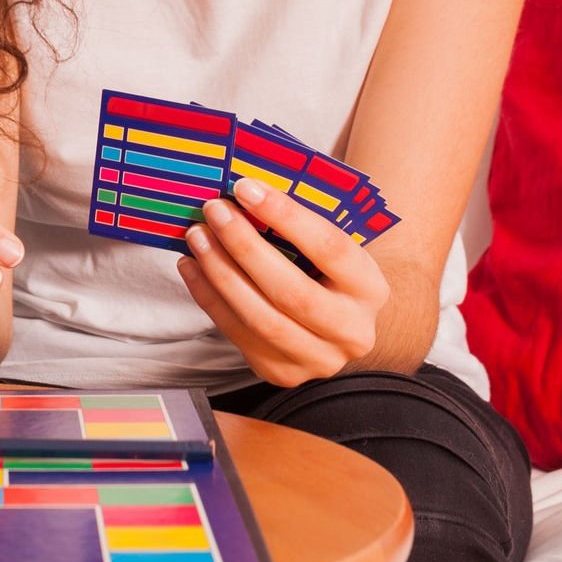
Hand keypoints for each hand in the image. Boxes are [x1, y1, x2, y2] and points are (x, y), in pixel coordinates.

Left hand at [177, 176, 390, 387]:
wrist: (340, 324)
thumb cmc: (329, 273)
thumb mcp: (333, 248)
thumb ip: (300, 226)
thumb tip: (244, 191)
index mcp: (370, 288)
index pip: (329, 248)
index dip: (286, 216)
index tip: (245, 188)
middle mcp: (352, 331)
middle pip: (291, 291)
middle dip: (245, 247)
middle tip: (214, 211)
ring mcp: (317, 359)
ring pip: (260, 319)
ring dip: (220, 274)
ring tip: (198, 237)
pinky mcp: (283, 373)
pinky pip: (238, 335)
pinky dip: (209, 298)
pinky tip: (192, 267)